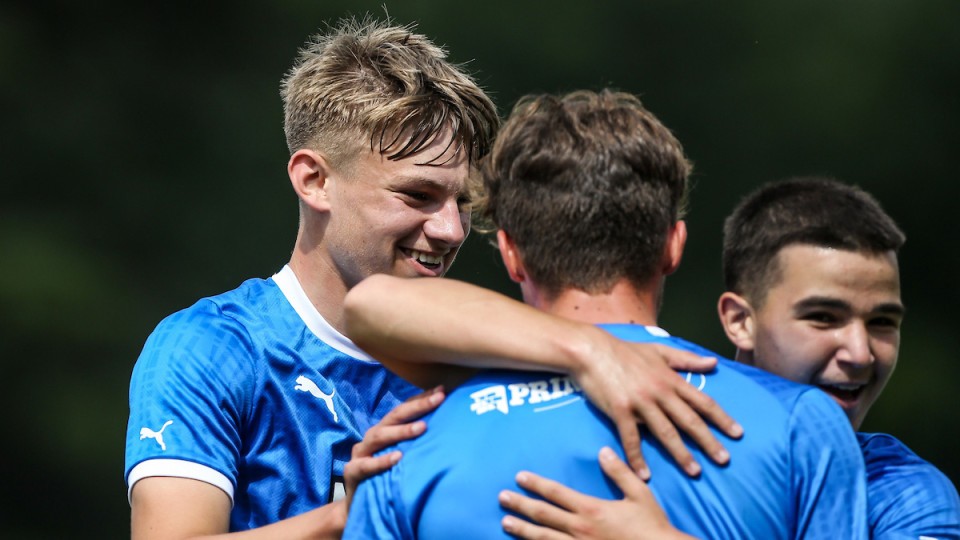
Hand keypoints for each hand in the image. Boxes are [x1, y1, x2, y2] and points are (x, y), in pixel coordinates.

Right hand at [342, 386, 444, 508]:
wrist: (359, 508)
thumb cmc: (387, 479)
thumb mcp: (403, 458)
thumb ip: (417, 444)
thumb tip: (449, 429)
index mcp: (385, 431)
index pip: (404, 410)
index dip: (422, 399)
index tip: (443, 390)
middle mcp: (372, 438)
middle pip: (394, 417)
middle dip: (417, 406)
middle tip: (438, 398)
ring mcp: (360, 454)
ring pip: (380, 436)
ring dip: (401, 431)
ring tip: (422, 427)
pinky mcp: (352, 472)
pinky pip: (366, 465)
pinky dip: (382, 461)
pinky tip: (398, 457)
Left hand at [499, 447, 695, 539]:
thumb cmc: (651, 526)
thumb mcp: (639, 494)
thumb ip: (620, 472)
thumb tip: (603, 451)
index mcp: (591, 509)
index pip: (556, 493)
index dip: (536, 484)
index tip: (520, 477)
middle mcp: (580, 529)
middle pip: (543, 515)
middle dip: (520, 505)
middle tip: (502, 498)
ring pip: (543, 538)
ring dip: (523, 529)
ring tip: (505, 523)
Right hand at [570, 331, 742, 477]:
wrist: (591, 350)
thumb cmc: (625, 351)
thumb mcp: (659, 350)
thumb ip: (687, 359)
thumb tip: (714, 362)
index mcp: (670, 379)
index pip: (702, 401)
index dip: (721, 418)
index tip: (737, 433)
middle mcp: (659, 392)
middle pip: (689, 420)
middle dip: (709, 441)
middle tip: (724, 459)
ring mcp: (640, 402)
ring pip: (665, 432)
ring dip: (681, 453)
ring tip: (695, 471)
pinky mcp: (620, 411)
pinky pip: (631, 438)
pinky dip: (637, 458)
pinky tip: (645, 475)